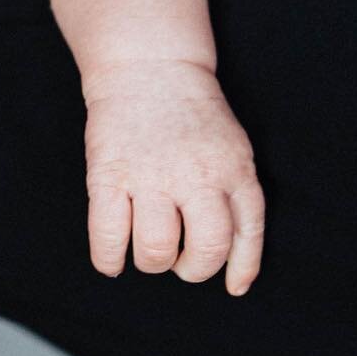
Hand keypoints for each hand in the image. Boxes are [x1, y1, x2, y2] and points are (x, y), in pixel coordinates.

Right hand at [82, 59, 265, 295]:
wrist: (151, 69)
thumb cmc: (196, 117)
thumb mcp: (234, 148)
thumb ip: (236, 193)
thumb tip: (234, 258)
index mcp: (234, 169)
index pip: (247, 231)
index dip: (242, 266)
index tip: (234, 286)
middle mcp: (197, 175)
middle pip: (207, 249)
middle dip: (194, 269)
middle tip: (183, 261)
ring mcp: (152, 175)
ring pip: (156, 251)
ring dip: (152, 262)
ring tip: (150, 244)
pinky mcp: (109, 176)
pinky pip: (108, 239)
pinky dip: (110, 260)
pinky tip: (114, 257)